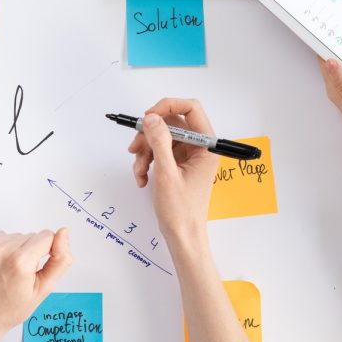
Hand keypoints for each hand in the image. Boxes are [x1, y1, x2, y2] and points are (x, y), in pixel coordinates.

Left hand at [0, 229, 72, 341]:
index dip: (47, 253)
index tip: (35, 270)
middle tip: (19, 276)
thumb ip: (60, 260)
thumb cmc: (8, 310)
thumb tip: (64, 233)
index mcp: (20, 261)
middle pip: (31, 236)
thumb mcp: (43, 290)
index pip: (47, 236)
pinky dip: (1, 248)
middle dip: (30, 253)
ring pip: (15, 236)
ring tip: (6, 272)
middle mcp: (1, 250)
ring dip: (15, 250)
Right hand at [129, 99, 218, 250]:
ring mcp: (187, 156)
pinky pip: (158, 152)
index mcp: (206, 147)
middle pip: (171, 123)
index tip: (148, 117)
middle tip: (135, 147)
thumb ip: (160, 142)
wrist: (181, 235)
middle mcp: (199, 148)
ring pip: (161, 137)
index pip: (191, 109)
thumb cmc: (181, 210)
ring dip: (145, 151)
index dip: (168, 106)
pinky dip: (146, 162)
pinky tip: (142, 177)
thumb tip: (152, 119)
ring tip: (139, 170)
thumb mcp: (167, 174)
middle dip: (150, 135)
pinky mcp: (177, 164)